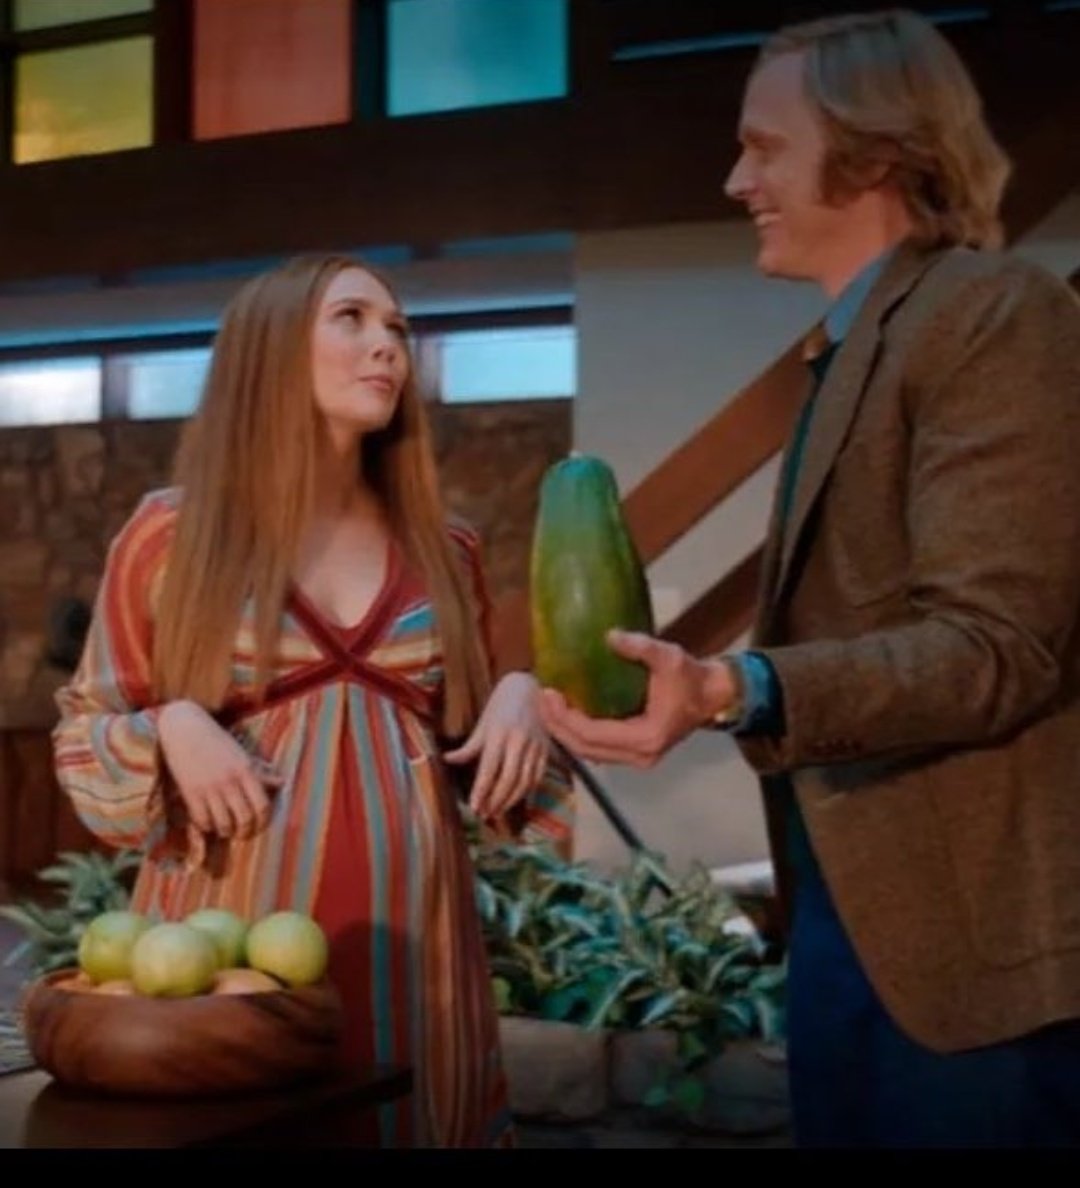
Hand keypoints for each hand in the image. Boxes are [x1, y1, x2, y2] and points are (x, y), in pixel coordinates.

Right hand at [158, 700, 283, 840]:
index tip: (259, 826)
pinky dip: (207, 826)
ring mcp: (210, 787)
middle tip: (243, 834)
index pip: (263, 805)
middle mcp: (230, 780)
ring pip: (224, 823)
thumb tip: (282, 783)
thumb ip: (261, 771)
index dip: (264, 822)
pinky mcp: (190, 792)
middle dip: (246, 832)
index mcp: (246, 770)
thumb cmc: (216, 741)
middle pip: (245, 818)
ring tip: (226, 830)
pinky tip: (209, 822)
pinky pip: (202, 820)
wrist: (185, 728)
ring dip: (226, 831)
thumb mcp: (242, 754)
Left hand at [443, 671, 549, 819]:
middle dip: (496, 800)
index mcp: (499, 734)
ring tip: (498, 811)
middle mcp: (518, 740)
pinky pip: (538, 775)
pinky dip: (528, 791)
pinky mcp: (546, 748)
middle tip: (485, 814)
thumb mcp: (483, 723)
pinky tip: (518, 801)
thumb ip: (469, 746)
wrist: (527, 688)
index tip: (474, 807)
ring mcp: (534, 745)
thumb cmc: (500, 706)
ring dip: (511, 800)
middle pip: (508, 779)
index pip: (489, 769)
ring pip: (524, 780)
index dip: (482, 790)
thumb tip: (447, 760)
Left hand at [538, 629, 736, 767]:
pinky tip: (565, 714)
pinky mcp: (634, 752)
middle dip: (557, 726)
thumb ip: (640, 647)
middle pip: (585, 749)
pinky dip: (578, 734)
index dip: (566, 718)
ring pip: (589, 753)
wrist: (713, 696)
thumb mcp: (669, 657)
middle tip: (540, 698)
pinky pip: (598, 748)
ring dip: (565, 732)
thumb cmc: (691, 678)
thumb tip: (609, 635)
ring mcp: (637, 758)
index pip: (593, 735)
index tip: (549, 694)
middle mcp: (639, 756)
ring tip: (546, 706)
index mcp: (645, 738)